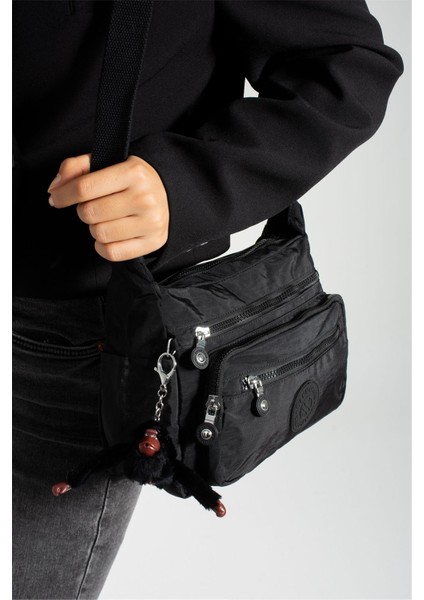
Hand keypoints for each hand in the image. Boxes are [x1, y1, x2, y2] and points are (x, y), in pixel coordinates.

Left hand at [47, 154, 168, 260]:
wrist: (168, 195)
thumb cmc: (132, 181)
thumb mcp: (108, 163)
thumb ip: (77, 167)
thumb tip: (56, 187)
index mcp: (133, 172)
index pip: (85, 187)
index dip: (63, 194)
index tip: (56, 198)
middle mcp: (144, 197)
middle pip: (89, 213)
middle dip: (84, 211)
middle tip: (94, 206)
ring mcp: (150, 222)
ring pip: (99, 234)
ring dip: (95, 228)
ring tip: (106, 219)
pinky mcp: (152, 242)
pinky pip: (112, 253)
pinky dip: (104, 247)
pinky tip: (111, 235)